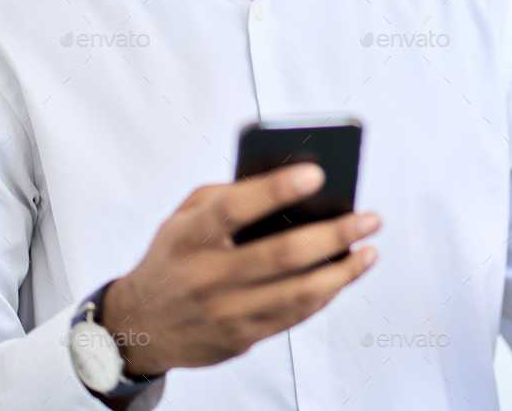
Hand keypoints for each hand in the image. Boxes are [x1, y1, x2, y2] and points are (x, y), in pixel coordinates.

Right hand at [101, 163, 379, 375]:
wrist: (142, 325)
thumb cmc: (172, 257)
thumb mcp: (182, 217)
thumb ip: (225, 197)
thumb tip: (282, 184)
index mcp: (188, 236)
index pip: (233, 209)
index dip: (275, 190)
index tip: (316, 173)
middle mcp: (207, 276)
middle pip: (281, 255)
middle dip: (334, 234)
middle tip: (368, 218)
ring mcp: (226, 312)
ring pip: (298, 293)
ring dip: (343, 271)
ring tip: (369, 249)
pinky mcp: (242, 337)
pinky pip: (294, 316)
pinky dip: (326, 294)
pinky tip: (344, 275)